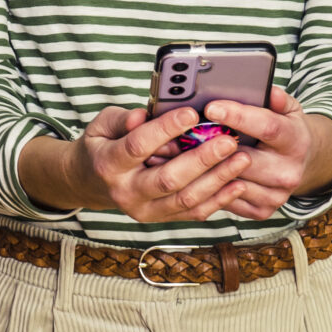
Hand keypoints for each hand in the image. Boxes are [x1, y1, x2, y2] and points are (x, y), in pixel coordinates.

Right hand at [23, 104, 255, 222]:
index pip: (139, 146)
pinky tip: (238, 184)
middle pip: (168, 179)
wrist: (90, 182)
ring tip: (242, 159)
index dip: (166, 129)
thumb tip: (142, 115)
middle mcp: (126, 192)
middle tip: (228, 140)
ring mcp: (144, 210)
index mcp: (109, 164)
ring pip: (186, 199)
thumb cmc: (102, 145)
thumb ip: (123, 119)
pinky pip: (193, 213)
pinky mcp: (160, 218)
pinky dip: (219, 200)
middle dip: (202, 159)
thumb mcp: (102, 125)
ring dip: (217, 180)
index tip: (191, 113)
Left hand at [194, 87, 331, 220]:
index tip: (211, 107)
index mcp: (296, 141)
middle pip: (244, 159)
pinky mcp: (262, 210)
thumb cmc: (286, 130)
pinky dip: (209, 187)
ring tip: (181, 151)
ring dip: (205, 168)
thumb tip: (265, 88)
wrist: (303, 163)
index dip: (238, 117)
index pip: (267, 127)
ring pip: (231, 181)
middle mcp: (288, 171)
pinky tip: (194, 172)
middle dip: (213, 145)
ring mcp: (276, 195)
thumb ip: (276, 98)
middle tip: (184, 132)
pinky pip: (228, 200)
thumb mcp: (288, 109)